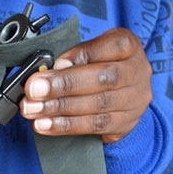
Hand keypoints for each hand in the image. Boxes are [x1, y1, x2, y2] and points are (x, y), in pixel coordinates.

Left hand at [19, 27, 151, 143]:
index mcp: (129, 45)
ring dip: (60, 109)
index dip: (81, 55)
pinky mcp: (126, 124)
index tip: (55, 63)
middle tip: (35, 90)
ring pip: (98, 106)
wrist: (125, 91)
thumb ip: (74, 57)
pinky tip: (46, 125)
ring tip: (34, 110)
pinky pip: (95, 127)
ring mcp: (135, 100)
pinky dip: (66, 126)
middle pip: (103, 79)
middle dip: (64, 85)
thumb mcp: (94, 50)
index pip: (110, 46)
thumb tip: (48, 71)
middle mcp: (138, 72)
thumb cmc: (102, 64)